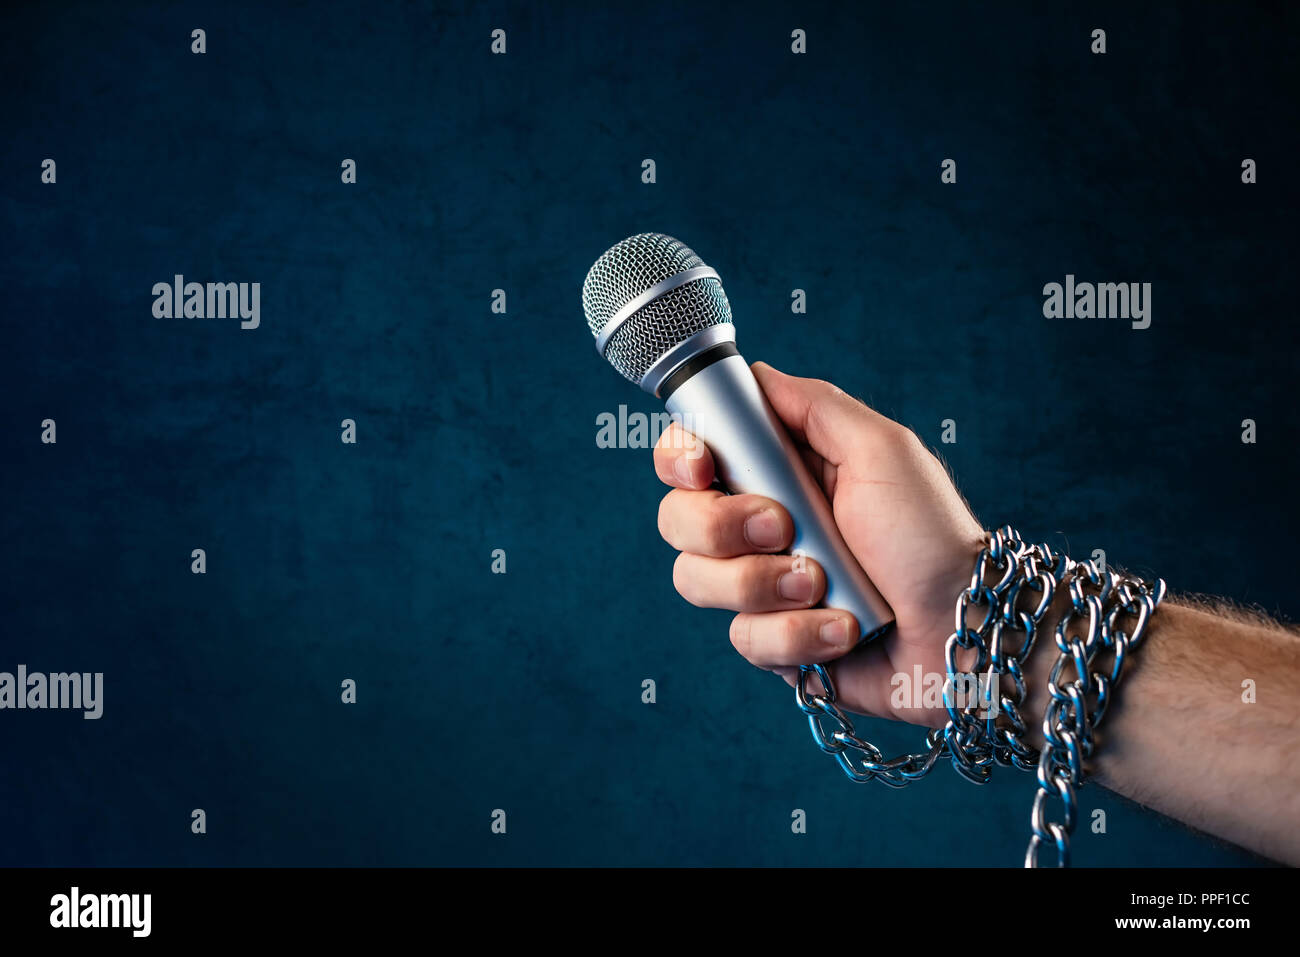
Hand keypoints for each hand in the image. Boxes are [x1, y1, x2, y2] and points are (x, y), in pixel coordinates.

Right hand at [653, 361, 986, 725]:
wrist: (966, 631)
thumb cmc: (931, 536)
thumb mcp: (880, 449)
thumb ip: (813, 405)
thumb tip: (754, 375)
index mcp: (780, 472)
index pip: (691, 454)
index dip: (680, 457)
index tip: (700, 468)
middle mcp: (760, 526)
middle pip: (678, 517)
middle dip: (722, 525)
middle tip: (784, 528)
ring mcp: (762, 587)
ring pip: (697, 580)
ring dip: (764, 584)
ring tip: (825, 587)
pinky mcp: (773, 642)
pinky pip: (743, 638)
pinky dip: (797, 634)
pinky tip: (843, 630)